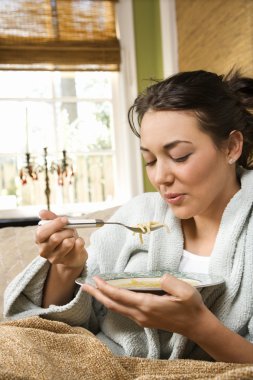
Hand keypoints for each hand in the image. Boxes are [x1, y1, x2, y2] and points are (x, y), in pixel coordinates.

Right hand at [36, 209, 86, 269]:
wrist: (73, 252)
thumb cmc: (63, 236)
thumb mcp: (57, 226)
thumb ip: (50, 218)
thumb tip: (42, 212)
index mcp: (39, 240)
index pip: (41, 233)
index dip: (54, 225)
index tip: (65, 220)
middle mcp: (44, 251)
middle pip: (55, 238)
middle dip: (66, 230)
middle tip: (71, 229)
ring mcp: (55, 258)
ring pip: (67, 243)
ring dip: (72, 236)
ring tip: (72, 236)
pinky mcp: (68, 261)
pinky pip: (78, 246)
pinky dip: (81, 240)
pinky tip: (77, 243)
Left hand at [82, 273, 206, 336]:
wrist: (196, 325)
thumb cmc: (191, 307)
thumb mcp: (185, 291)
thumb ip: (170, 282)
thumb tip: (158, 277)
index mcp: (147, 305)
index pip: (120, 296)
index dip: (106, 287)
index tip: (96, 279)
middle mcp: (141, 314)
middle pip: (113, 304)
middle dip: (97, 295)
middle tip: (85, 286)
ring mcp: (142, 319)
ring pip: (117, 309)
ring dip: (104, 299)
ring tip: (94, 290)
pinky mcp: (144, 320)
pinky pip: (124, 310)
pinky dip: (114, 302)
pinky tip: (112, 296)